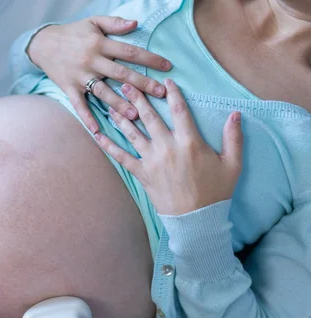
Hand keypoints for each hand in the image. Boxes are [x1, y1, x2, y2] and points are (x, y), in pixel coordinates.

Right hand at [27, 16, 171, 133]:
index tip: (167, 67)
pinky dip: (87, 118)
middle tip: (160, 94)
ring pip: (103, 92)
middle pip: (121, 74)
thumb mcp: (93, 22)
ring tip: (136, 115)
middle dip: (142, 84)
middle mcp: (92, 61)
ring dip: (119, 104)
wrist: (43, 44)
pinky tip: (97, 131)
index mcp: (100, 44)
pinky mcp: (69, 88)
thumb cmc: (72, 33)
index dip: (149, 59)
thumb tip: (135, 23)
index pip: (129, 52)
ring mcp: (80, 76)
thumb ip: (114, 23)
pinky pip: (79, 105)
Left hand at [94, 79, 242, 215]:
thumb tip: (236, 113)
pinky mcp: (141, 173)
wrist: (196, 219)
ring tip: (111, 102)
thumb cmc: (216, 191)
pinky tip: (98, 135)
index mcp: (190, 142)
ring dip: (121, 116)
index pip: (179, 110)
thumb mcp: (232, 164)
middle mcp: (167, 147)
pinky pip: (121, 157)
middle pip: (150, 116)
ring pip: (133, 132)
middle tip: (126, 84)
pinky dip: (108, 146)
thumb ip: (233, 137)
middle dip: (137, 98)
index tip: (165, 81)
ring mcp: (152, 160)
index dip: (172, 93)